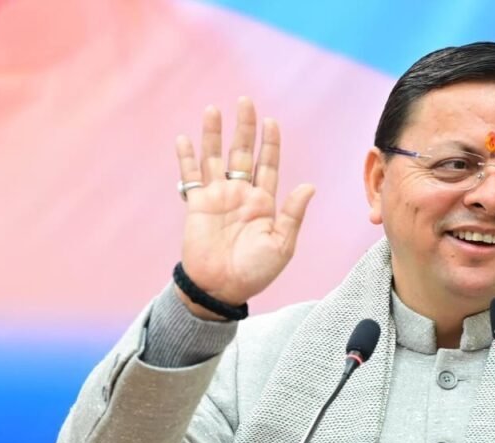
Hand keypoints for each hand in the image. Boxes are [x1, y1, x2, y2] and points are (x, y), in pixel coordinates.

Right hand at [175, 97, 314, 317]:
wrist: (221, 289)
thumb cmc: (255, 272)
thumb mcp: (282, 244)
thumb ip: (292, 214)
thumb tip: (309, 185)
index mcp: (264, 203)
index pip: (268, 164)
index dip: (270, 143)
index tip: (271, 121)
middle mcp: (241, 194)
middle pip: (242, 153)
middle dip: (244, 128)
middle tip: (245, 101)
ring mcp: (218, 197)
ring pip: (215, 158)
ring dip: (214, 135)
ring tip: (213, 110)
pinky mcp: (197, 205)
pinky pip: (191, 176)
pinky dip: (187, 158)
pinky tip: (185, 138)